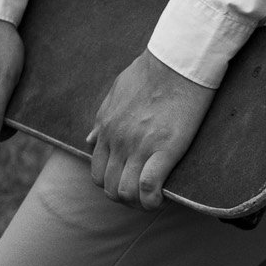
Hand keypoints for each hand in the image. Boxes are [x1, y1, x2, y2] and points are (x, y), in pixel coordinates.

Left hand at [88, 51, 215, 209]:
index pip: (97, 171)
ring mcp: (138, 145)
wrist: (176, 62)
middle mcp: (117, 140)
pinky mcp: (163, 148)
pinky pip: (148, 186)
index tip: (129, 186)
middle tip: (143, 198)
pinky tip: (162, 199)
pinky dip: (153, 200)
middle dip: (125, 200)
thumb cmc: (151, 72)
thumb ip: (102, 119)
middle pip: (109, 187)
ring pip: (125, 192)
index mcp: (106, 128)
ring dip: (139, 203)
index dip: (111, 186)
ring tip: (154, 200)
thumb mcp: (116, 93)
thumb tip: (90, 139)